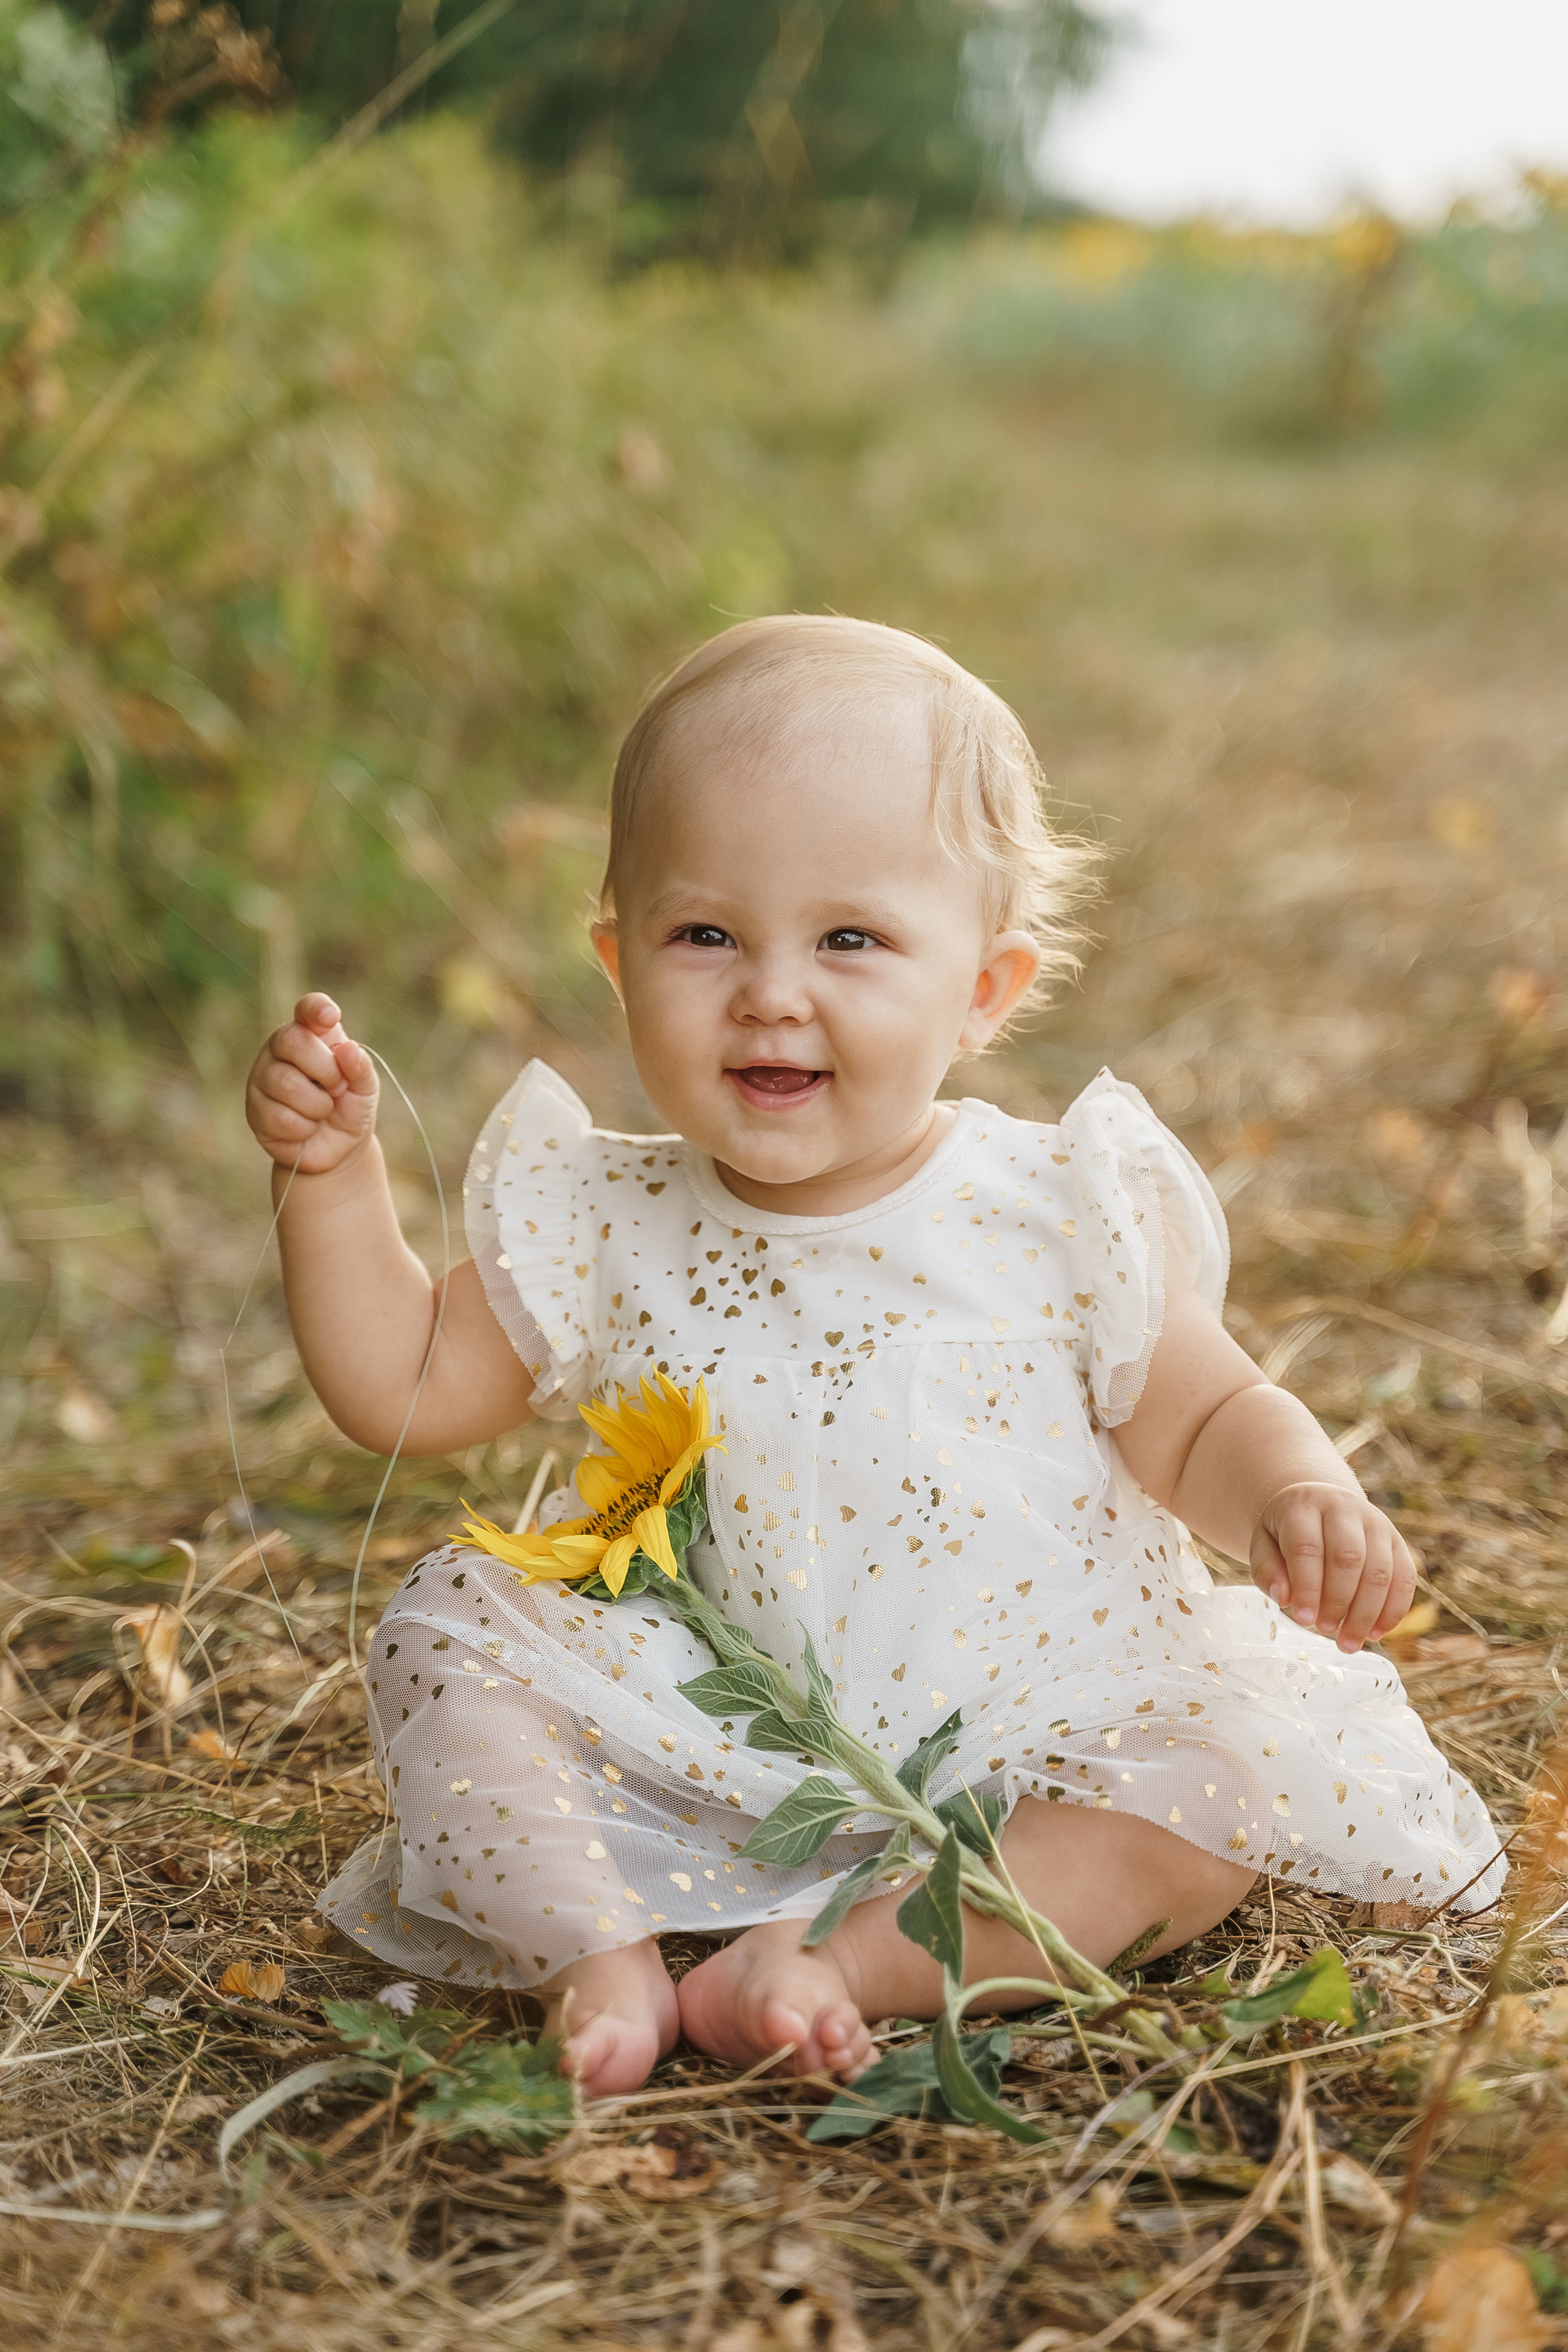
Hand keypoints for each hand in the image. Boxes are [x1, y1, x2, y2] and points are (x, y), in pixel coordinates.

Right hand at [245, 992, 378, 1174]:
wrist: (338, 1148)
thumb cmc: (350, 1106)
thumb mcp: (365, 1088)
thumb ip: (360, 1068)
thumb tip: (347, 1050)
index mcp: (309, 1034)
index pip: (306, 1009)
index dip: (315, 1008)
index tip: (331, 1017)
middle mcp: (279, 1050)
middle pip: (292, 1041)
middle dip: (325, 1070)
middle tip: (337, 1088)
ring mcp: (262, 1079)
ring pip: (287, 1083)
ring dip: (318, 1105)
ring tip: (322, 1111)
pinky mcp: (255, 1111)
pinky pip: (281, 1118)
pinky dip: (305, 1128)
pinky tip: (307, 1128)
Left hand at [1249, 1481, 1416, 1653]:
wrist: (1320, 1503)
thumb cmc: (1287, 1533)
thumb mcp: (1263, 1544)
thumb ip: (1267, 1571)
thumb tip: (1285, 1599)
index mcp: (1304, 1505)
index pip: (1307, 1547)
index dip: (1307, 1587)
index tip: (1303, 1619)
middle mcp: (1344, 1508)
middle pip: (1348, 1557)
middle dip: (1338, 1602)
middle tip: (1325, 1630)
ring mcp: (1376, 1523)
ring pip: (1380, 1570)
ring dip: (1366, 1613)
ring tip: (1348, 1642)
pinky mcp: (1397, 1540)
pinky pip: (1405, 1577)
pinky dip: (1393, 1610)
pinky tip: (1375, 1633)